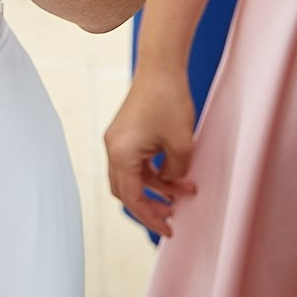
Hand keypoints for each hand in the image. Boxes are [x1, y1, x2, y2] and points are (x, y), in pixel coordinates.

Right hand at [103, 67, 197, 238]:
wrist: (161, 67)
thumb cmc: (169, 101)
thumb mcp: (181, 145)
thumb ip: (175, 173)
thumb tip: (172, 183)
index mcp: (121, 154)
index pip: (132, 198)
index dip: (151, 217)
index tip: (169, 230)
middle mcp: (113, 149)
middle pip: (125, 191)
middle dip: (148, 207)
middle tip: (171, 220)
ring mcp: (117, 140)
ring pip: (132, 176)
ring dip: (156, 188)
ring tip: (183, 194)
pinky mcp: (126, 132)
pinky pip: (136, 162)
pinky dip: (154, 173)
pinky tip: (174, 175)